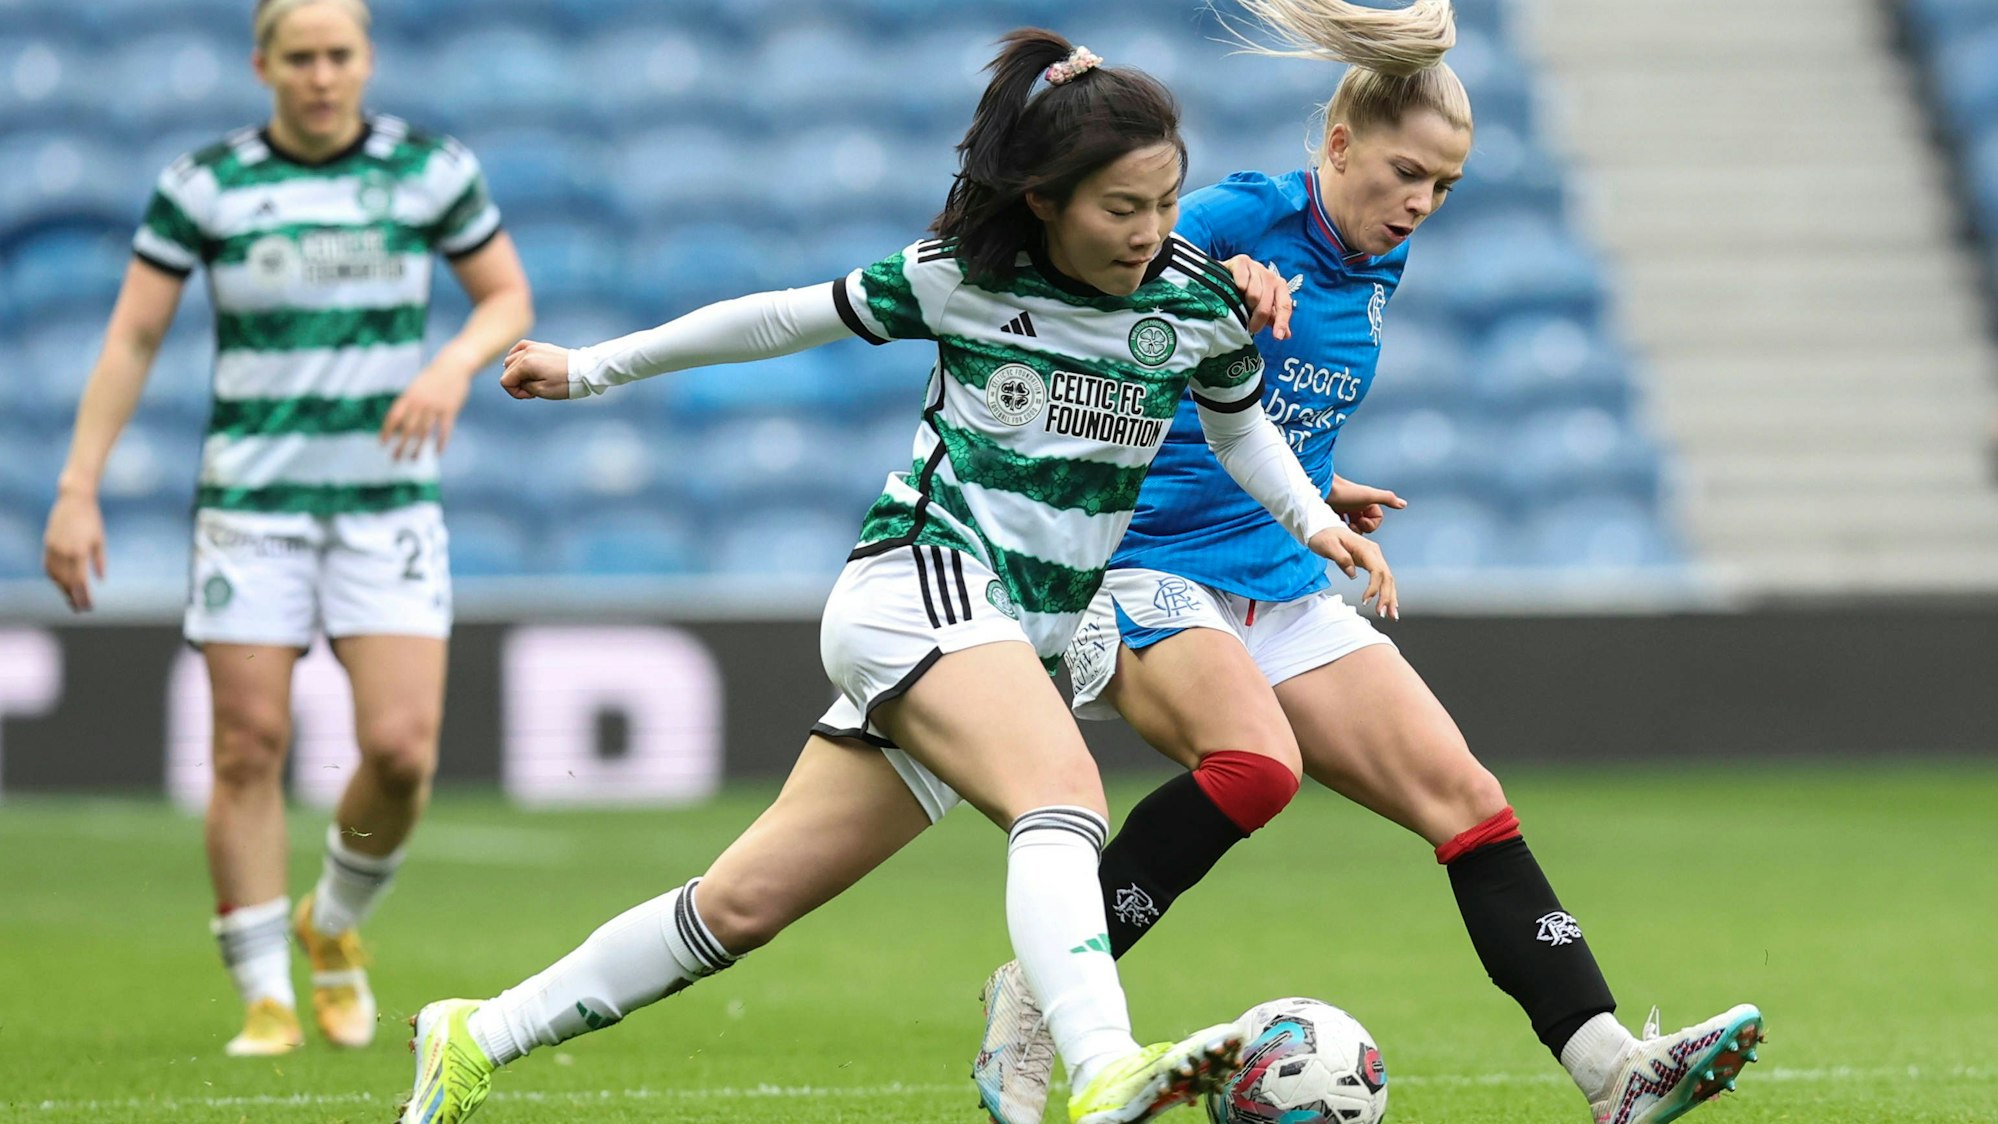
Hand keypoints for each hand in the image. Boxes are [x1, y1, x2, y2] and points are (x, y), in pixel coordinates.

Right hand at [43, 490, 105, 611]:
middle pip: (66, 582)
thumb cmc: (92, 520)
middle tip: (80, 608)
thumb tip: (100, 581)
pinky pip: (48, 566)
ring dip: (62, 589)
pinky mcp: (47, 543)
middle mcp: (64, 551)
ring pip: (54, 576)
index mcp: (79, 552)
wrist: (74, 500)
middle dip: (73, 597)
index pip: (79, 582)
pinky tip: (61, 583)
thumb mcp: (99, 540)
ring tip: (72, 598)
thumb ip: (99, 561)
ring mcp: (53, 547)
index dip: (83, 597)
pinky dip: (54, 577)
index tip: (88, 606)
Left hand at [381, 364, 471, 459]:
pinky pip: (444, 430)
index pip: (394, 417)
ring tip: (413, 459)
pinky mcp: (450, 409)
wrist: (453, 365)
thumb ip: (409, 405)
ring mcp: (435, 406)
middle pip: (408, 429)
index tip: (381, 444)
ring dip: (418, 448)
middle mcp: (420, 403)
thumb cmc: (433, 379)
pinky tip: (437, 453)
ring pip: (424, 432)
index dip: (386, 431)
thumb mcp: (417, 388)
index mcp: (409, 396)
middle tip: (395, 459)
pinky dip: (441, 443)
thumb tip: (400, 427)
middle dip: (400, 445)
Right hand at [500, 339, 572, 400]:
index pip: (505, 380)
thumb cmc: (565, 383)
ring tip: (532, 379)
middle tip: (533, 389)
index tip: (530, 395)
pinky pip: (520, 347)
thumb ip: (523, 386)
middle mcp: (527, 352)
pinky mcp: (540, 345)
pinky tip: (524, 364)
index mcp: (526, 363)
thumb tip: (517, 380)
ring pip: (511, 358)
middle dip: (516, 382)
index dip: (515, 392)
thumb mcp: (541, 391)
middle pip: (507, 369)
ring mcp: (533, 346)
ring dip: (517, 371)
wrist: (584, 371)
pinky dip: (518, 356)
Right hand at [1222, 254, 1293, 340]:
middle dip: (1257, 319)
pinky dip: (1237, 289)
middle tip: (1250, 327)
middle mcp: (1270, 275)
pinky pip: (1242, 281)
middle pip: (1266, 304)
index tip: (1277, 337)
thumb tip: (1287, 335)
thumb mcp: (1261, 305)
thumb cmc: (1246, 292)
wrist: (1226, 274)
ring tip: (1240, 305)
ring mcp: (1256, 267)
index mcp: (1279, 286)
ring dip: (1244, 304)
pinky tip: (1233, 290)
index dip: (1282, 322)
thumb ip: (1273, 319)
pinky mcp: (1241, 261)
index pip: (1285, 306)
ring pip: (1253, 294)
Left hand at [1306, 520, 1398, 619]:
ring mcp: (1374, 557)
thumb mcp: (1328, 545)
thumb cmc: (1324, 535)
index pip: (1377, 570)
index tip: (1366, 601)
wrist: (1323, 527)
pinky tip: (1387, 604)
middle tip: (1383, 613)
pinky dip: (1386, 592)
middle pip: (1387, 576)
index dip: (1374, 587)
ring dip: (1390, 597)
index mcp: (1366, 548)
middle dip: (1387, 596)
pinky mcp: (1371, 562)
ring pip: (1388, 579)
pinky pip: (1382, 578)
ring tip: (1391, 614)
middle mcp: (1374, 553)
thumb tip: (1353, 574)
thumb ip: (1341, 558)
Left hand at [1326, 476, 1405, 534]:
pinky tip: (1333, 525)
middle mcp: (1357, 506)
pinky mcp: (1333, 514)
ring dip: (1349, 530)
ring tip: (1341, 527)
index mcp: (1367, 503)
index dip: (1370, 525)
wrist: (1320, 488)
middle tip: (1350, 526)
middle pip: (1364, 525)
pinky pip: (1340, 526)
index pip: (1376, 521)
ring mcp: (1345, 510)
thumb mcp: (1368, 495)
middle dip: (1359, 529)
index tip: (1361, 521)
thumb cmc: (1344, 491)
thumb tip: (1404, 504)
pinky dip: (1339, 528)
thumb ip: (1387, 499)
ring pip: (1352, 527)